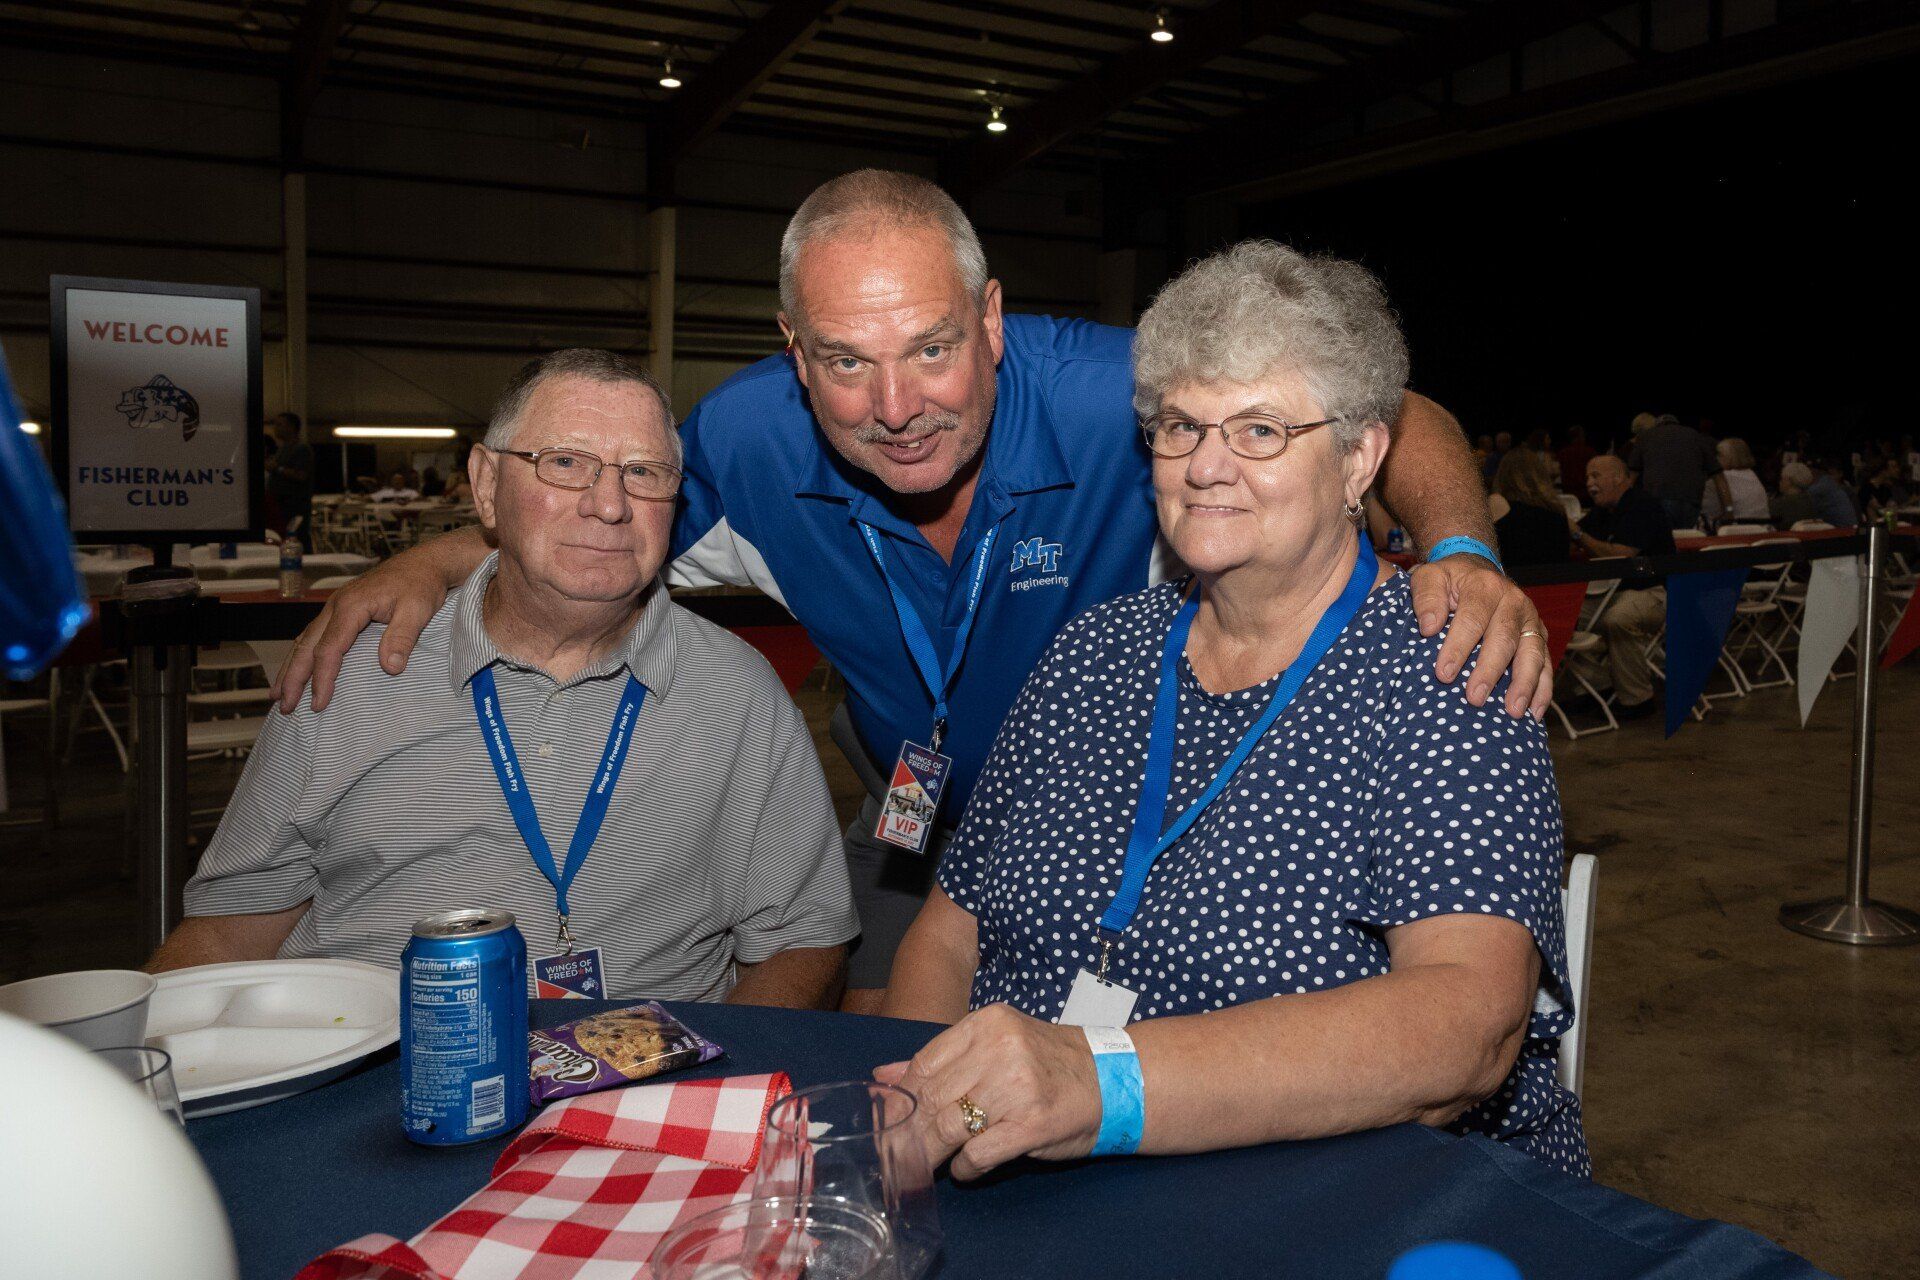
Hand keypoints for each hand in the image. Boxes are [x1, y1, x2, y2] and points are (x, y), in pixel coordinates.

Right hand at [272, 555, 449, 712]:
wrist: (424, 563)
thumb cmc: (421, 585)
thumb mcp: (418, 610)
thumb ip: (402, 638)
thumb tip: (390, 668)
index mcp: (350, 606)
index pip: (329, 649)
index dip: (322, 678)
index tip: (319, 703)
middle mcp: (336, 605)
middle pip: (306, 646)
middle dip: (293, 678)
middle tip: (284, 705)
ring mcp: (336, 606)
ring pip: (304, 640)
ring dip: (290, 667)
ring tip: (277, 694)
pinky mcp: (341, 609)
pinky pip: (314, 634)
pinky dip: (301, 654)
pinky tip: (296, 667)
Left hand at [872, 1003, 1100, 1181]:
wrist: (1113, 1080)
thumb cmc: (1049, 1064)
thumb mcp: (996, 1047)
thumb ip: (941, 1060)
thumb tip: (883, 1076)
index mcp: (986, 1025)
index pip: (924, 1064)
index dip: (901, 1099)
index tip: (887, 1122)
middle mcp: (1000, 1049)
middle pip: (932, 1098)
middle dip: (909, 1132)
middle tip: (894, 1154)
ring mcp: (1017, 1087)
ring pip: (949, 1127)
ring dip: (930, 1154)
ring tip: (924, 1165)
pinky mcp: (1031, 1124)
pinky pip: (978, 1153)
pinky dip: (965, 1167)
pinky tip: (966, 1168)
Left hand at [1408, 555, 1551, 720]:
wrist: (1477, 571)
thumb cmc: (1450, 581)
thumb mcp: (1430, 578)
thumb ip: (1426, 597)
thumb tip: (1429, 627)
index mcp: (1484, 587)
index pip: (1472, 619)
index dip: (1458, 647)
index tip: (1444, 674)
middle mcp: (1513, 602)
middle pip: (1504, 639)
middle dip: (1489, 671)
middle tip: (1474, 698)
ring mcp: (1530, 620)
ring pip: (1532, 653)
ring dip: (1524, 684)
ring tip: (1513, 711)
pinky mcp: (1539, 636)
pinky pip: (1545, 663)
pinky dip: (1543, 689)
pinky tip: (1534, 712)